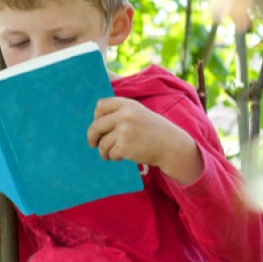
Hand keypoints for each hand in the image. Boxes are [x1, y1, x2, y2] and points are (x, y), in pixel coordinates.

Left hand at [86, 97, 203, 184]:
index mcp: (128, 104)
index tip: (97, 124)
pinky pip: (110, 153)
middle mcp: (125, 115)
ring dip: (104, 150)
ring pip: (103, 143)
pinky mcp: (124, 147)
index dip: (96, 116)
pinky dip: (114, 156)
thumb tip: (94, 121)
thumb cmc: (153, 130)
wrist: (170, 145)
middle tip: (93, 143)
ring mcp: (124, 131)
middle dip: (92, 136)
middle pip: (96, 125)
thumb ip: (120, 113)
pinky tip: (122, 156)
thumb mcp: (138, 113)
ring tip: (112, 153)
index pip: (101, 105)